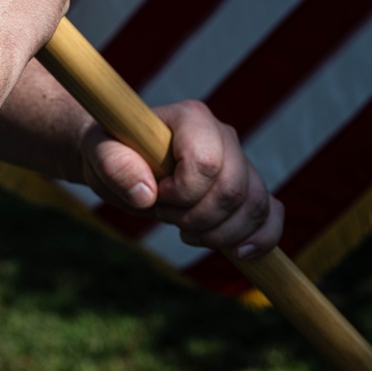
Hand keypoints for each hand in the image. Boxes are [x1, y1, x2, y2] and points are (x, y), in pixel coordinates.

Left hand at [79, 100, 283, 258]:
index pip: (207, 163)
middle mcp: (224, 134)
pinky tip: (239, 252)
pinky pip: (271, 213)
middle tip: (165, 214)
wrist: (122, 159)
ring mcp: (239, 161)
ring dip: (219, 234)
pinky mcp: (247, 187)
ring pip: (254, 206)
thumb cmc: (111, 152)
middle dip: (197, 218)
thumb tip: (146, 193)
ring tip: (185, 230)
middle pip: (233, 191)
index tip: (155, 195)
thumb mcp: (99, 154)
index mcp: (192, 118)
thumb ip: (114, 165)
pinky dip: (262, 237)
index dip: (181, 193)